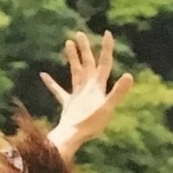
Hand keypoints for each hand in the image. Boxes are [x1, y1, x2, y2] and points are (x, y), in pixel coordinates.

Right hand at [43, 30, 134, 154]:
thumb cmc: (89, 126)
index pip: (104, 63)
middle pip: (89, 63)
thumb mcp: (106, 108)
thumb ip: (118, 92)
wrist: (73, 139)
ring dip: (72, 58)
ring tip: (67, 43)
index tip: (106, 33)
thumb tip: (129, 75)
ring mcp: (79, 95)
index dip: (106, 48)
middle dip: (85, 48)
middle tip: (79, 33)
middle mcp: (90, 88)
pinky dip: (51, 83)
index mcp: (98, 87)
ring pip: (76, 71)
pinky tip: (43, 75)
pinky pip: (59, 90)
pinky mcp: (69, 103)